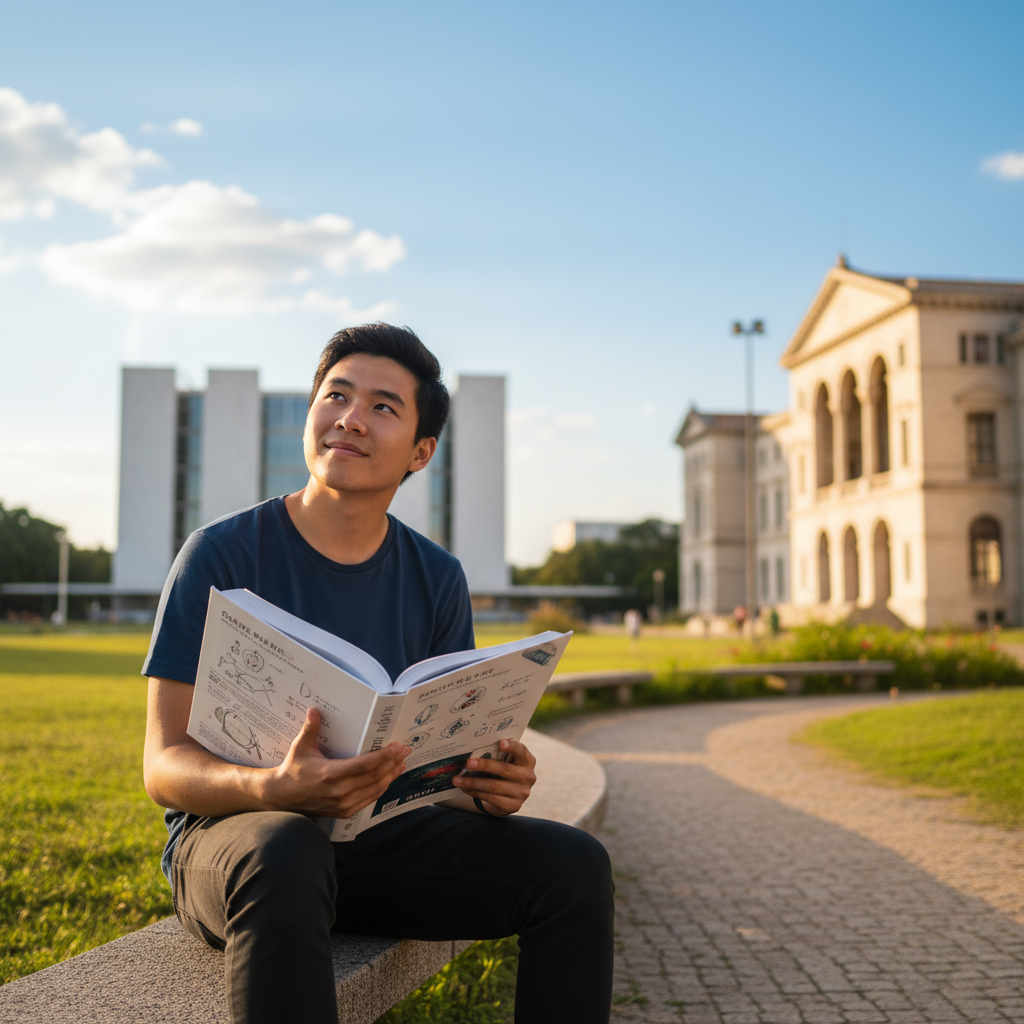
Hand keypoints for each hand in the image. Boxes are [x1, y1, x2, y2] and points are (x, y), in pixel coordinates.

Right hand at [265, 708, 409, 817]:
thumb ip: (310, 728)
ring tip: (401, 763)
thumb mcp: (300, 747)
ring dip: (391, 776)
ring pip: (375, 789)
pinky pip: (368, 800)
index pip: (366, 764)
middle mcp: (340, 791)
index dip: (385, 756)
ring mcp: (343, 804)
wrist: (282, 797)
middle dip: (393, 762)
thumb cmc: (293, 770)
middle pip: (375, 776)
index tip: (398, 746)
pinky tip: (387, 779)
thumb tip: (315, 709)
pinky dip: (380, 789)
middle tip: (405, 750)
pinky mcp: (344, 812)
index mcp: (331, 773)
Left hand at [452, 737, 536, 816]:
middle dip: (484, 766)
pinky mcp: (513, 806)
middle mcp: (528, 777)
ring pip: (494, 786)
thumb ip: (499, 751)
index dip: (512, 747)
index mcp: (528, 761)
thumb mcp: (506, 759)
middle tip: (468, 763)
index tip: (501, 742)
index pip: (521, 751)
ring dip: (473, 783)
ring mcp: (522, 793)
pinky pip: (490, 798)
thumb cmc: (505, 769)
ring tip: (457, 780)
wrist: (510, 796)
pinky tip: (465, 788)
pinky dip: (475, 793)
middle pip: (505, 769)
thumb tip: (477, 744)